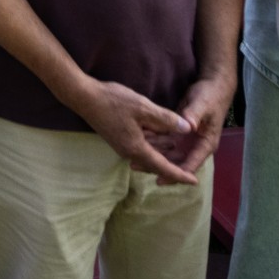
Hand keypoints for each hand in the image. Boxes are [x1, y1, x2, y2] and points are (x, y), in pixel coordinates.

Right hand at [64, 77, 198, 184]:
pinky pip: (141, 147)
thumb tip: (187, 129)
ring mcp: (123, 146)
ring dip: (163, 152)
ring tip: (178, 147)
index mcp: (137, 148)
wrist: (84, 97)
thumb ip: (166, 119)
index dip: (180, 175)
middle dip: (174, 165)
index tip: (195, 182)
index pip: (163, 167)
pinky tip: (161, 135)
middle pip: (156, 164)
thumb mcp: (143, 107)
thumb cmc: (113, 101)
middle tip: (191, 165)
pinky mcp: (119, 139)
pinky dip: (154, 144)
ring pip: (149, 155)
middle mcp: (129, 152)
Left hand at [146, 72, 233, 179]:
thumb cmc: (210, 97)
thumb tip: (188, 125)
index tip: (159, 179)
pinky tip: (138, 141)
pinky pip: (164, 141)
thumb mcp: (203, 104)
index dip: (175, 173)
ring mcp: (186, 140)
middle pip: (176, 162)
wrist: (213, 87)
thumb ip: (195, 114)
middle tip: (136, 166)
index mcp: (205, 144)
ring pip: (168, 152)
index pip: (190, 164)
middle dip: (157, 166)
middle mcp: (195, 146)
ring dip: (152, 154)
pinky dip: (153, 142)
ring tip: (132, 157)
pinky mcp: (178, 132)